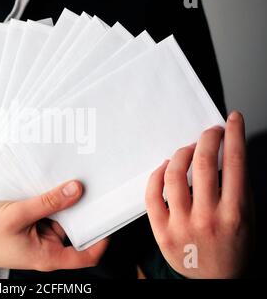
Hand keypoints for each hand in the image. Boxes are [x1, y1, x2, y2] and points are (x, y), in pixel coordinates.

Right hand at [0, 181, 108, 270]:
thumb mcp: (17, 215)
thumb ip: (47, 202)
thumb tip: (75, 190)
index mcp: (48, 256)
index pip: (87, 255)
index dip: (102, 237)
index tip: (107, 214)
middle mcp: (49, 249)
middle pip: (77, 232)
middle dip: (82, 212)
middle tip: (91, 188)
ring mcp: (41, 238)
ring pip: (63, 220)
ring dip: (65, 204)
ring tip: (69, 183)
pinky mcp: (34, 228)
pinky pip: (50, 214)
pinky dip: (52, 202)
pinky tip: (52, 188)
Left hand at [145, 111, 252, 277]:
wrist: (217, 281)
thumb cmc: (233, 248)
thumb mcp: (248, 218)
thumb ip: (238, 187)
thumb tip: (227, 153)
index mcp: (235, 213)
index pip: (235, 162)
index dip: (233, 135)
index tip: (231, 120)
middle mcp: (208, 217)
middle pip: (203, 163)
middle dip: (207, 138)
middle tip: (210, 132)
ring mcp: (181, 224)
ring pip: (173, 174)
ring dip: (181, 153)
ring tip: (188, 150)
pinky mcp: (161, 231)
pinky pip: (152, 194)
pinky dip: (156, 175)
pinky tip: (164, 167)